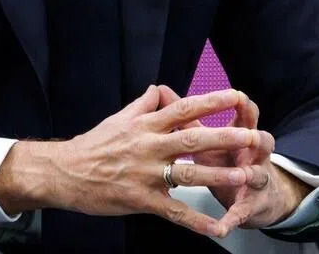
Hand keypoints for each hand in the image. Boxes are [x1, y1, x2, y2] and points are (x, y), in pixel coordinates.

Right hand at [0, 85, 265, 238]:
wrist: (64, 172)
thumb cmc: (93, 144)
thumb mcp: (118, 118)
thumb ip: (143, 105)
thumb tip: (161, 89)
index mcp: (145, 125)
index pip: (184, 107)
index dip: (212, 101)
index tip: (237, 95)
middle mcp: (149, 146)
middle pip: (193, 139)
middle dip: (226, 137)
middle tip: (254, 136)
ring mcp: (146, 175)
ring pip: (189, 174)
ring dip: (220, 176)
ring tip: (247, 177)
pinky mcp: (141, 200)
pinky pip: (174, 212)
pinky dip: (197, 221)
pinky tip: (218, 229)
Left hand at [158, 85, 310, 231]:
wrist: (253, 195)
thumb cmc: (225, 158)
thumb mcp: (207, 138)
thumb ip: (187, 116)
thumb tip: (162, 91)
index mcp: (241, 135)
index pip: (247, 116)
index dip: (244, 106)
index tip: (236, 96)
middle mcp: (252, 155)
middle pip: (261, 142)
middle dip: (255, 138)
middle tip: (250, 135)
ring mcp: (253, 181)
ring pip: (257, 175)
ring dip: (250, 174)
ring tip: (244, 174)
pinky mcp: (247, 206)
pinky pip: (240, 213)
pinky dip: (232, 219)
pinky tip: (221, 228)